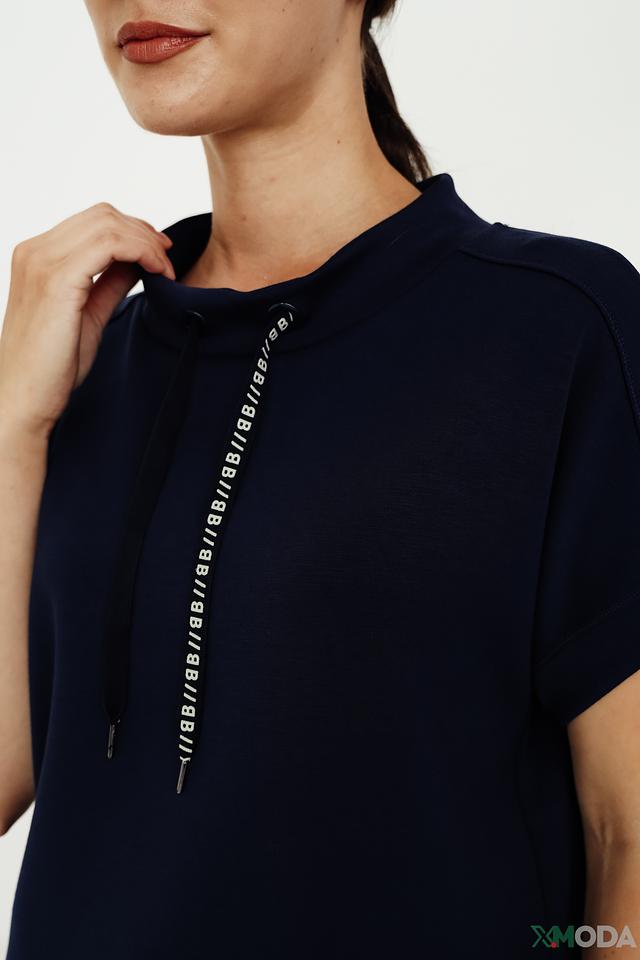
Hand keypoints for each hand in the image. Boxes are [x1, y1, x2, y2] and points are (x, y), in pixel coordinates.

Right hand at [0, 202, 175, 437]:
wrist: (25, 398)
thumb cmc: (52, 366)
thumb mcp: (88, 313)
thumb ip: (109, 283)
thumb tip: (136, 262)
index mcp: (38, 256)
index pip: (93, 221)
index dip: (133, 231)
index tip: (160, 254)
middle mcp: (35, 251)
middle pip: (102, 215)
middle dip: (143, 232)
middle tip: (167, 258)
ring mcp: (42, 262)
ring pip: (108, 224)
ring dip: (146, 243)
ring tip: (165, 269)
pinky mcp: (57, 280)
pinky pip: (109, 245)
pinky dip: (140, 252)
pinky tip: (156, 273)